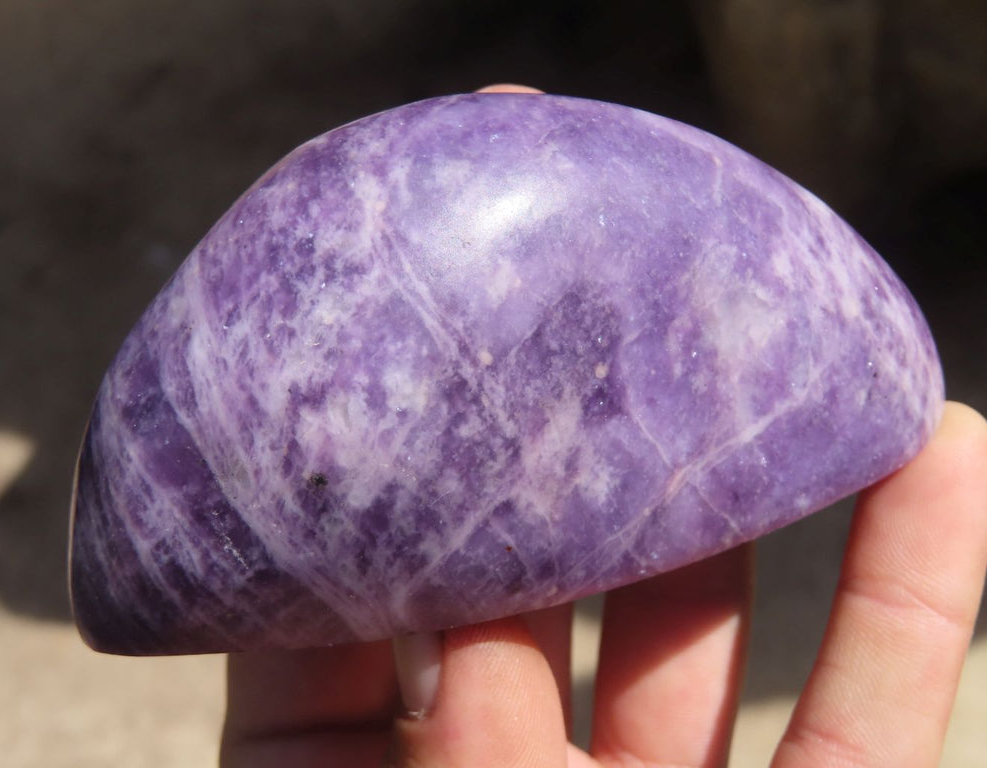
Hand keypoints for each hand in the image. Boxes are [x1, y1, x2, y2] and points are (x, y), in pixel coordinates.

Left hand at [221, 398, 986, 766]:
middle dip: (577, 463)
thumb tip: (434, 632)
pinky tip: (942, 461)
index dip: (385, 476)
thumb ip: (392, 750)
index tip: (423, 345)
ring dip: (752, 501)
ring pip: (713, 633)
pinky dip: (914, 592)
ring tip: (781, 354)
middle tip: (601, 319)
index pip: (356, 591)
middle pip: (545, 584)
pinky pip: (871, 705)